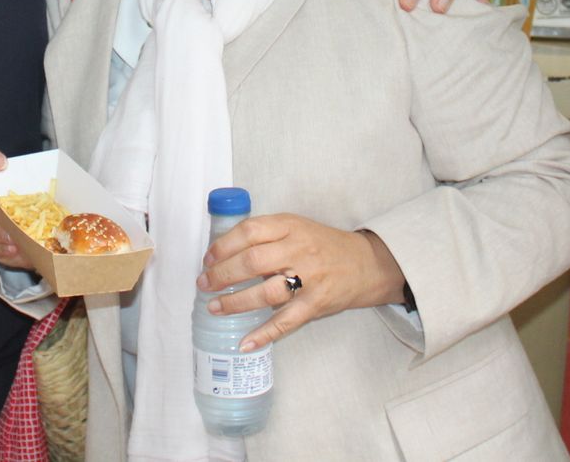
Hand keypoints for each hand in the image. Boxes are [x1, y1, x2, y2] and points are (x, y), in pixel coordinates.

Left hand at [196, 215, 405, 352]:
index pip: (249, 231)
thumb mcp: (296, 227)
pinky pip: (286, 322)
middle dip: (222, 275)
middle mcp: (299, 250)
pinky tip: (245, 342)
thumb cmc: (323, 245)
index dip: (223, 246)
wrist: (365, 264)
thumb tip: (224, 252)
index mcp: (290, 226)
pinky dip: (264, 334)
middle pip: (253, 262)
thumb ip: (266, 235)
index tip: (208, 258)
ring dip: (236, 303)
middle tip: (204, 283)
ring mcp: (309, 279)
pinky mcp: (316, 304)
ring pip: (266, 292)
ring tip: (215, 308)